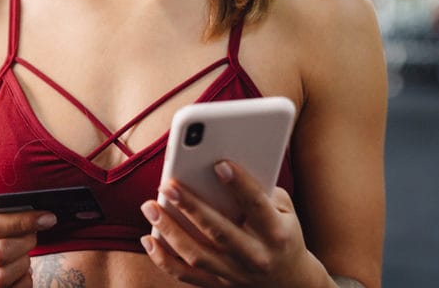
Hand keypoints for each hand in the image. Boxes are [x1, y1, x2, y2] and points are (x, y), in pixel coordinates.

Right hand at [0, 201, 56, 286]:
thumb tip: (33, 205)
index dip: (24, 221)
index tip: (47, 218)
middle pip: (0, 253)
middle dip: (26, 242)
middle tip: (34, 236)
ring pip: (4, 276)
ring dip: (24, 263)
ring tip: (25, 252)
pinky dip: (23, 280)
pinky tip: (21, 270)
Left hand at [140, 161, 327, 287]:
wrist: (290, 281)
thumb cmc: (282, 231)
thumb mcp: (284, 209)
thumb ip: (260, 188)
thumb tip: (220, 165)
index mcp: (276, 232)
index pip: (256, 205)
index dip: (240, 184)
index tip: (219, 164)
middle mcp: (256, 256)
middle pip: (219, 231)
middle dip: (191, 207)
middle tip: (169, 185)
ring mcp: (235, 274)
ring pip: (197, 255)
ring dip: (170, 231)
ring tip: (150, 206)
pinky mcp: (218, 285)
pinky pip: (185, 275)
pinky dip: (163, 259)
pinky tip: (148, 239)